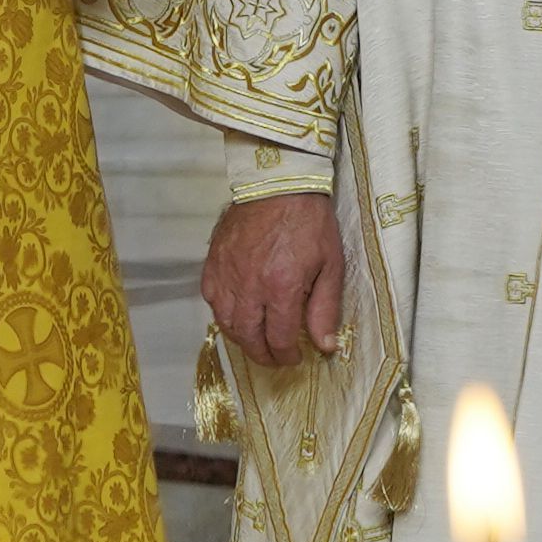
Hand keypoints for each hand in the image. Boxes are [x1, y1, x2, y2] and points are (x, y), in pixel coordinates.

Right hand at [203, 190, 345, 363]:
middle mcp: (249, 286)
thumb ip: (325, 308)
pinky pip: (211, 298)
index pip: (278, 338)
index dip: (285, 355)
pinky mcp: (213, 262)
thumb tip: (325, 346)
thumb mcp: (331, 265)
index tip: (294, 357)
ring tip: (256, 341)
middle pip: (248, 337)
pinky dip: (222, 313)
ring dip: (241, 338)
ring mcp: (227, 274)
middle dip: (262, 354)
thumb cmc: (311, 223)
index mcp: (281, 288)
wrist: (280, 183)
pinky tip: (235, 314)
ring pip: (226, 322)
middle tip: (274, 358)